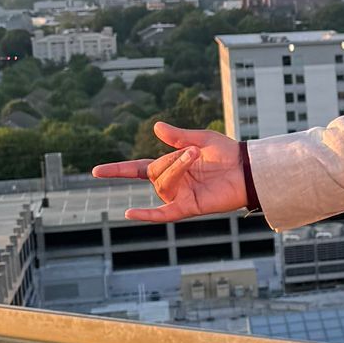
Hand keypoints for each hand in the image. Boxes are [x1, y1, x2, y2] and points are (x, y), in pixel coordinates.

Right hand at [91, 120, 249, 221]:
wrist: (248, 169)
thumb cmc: (228, 154)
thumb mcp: (202, 138)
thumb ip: (178, 136)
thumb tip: (155, 126)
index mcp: (172, 165)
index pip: (137, 169)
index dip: (117, 170)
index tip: (95, 171)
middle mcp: (172, 182)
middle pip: (154, 171)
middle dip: (172, 158)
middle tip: (196, 151)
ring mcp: (179, 195)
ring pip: (162, 183)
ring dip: (177, 167)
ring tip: (197, 157)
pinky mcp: (189, 207)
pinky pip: (164, 214)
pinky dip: (147, 215)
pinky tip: (129, 213)